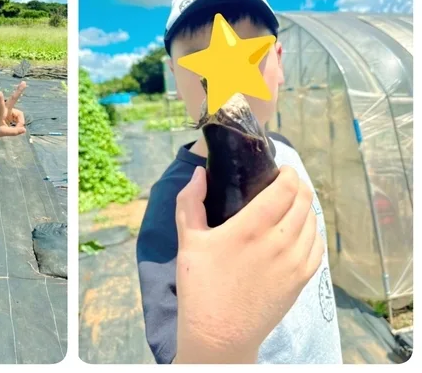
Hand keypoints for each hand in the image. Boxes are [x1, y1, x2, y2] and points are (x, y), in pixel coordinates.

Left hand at [0, 81, 26, 137]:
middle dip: (19, 91)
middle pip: (13, 99)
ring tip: (18, 129)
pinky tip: (16, 127)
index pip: (0, 107)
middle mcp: (5, 110)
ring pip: (20, 115)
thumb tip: (24, 129)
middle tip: (24, 82)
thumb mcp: (2, 133)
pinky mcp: (12, 113)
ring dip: (20, 122)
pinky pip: (20, 118)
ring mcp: (9, 111)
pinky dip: (20, 123)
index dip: (0, 100)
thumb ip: (13, 132)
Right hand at [174, 166, 323, 363]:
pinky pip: (317, 247)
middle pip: (304, 202)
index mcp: (251, 228)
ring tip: (292, 204)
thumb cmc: (201, 286)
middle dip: (298, 185)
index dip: (288, 174)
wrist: (220, 335)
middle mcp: (279, 242)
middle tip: (285, 182)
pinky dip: (312, 232)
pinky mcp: (301, 281)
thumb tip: (200, 173)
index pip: (285, 189)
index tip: (280, 169)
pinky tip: (300, 230)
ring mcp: (294, 263)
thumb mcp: (188, 240)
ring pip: (313, 223)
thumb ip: (190, 201)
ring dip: (306, 208)